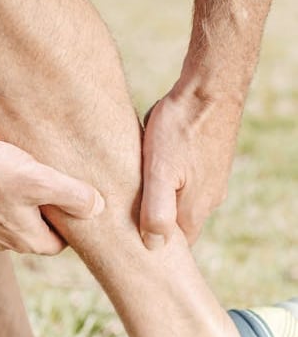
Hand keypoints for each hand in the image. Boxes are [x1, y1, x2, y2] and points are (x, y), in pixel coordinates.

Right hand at [0, 132, 104, 254]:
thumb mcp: (38, 180)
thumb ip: (72, 195)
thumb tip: (99, 208)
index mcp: (28, 240)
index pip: (63, 241)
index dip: (72, 219)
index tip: (76, 195)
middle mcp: (5, 242)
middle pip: (41, 229)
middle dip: (50, 209)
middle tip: (56, 179)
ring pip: (18, 217)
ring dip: (26, 199)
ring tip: (29, 171)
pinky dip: (3, 191)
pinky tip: (1, 169)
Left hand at [141, 85, 242, 246]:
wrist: (211, 88)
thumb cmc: (181, 127)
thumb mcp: (160, 171)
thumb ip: (157, 211)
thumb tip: (153, 246)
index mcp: (195, 209)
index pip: (175, 248)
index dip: (151, 248)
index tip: (127, 243)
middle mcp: (209, 200)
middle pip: (177, 226)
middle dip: (152, 224)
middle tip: (124, 217)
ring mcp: (212, 181)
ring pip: (181, 202)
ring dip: (159, 200)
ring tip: (134, 189)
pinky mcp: (210, 162)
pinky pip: (186, 182)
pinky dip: (168, 181)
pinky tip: (153, 166)